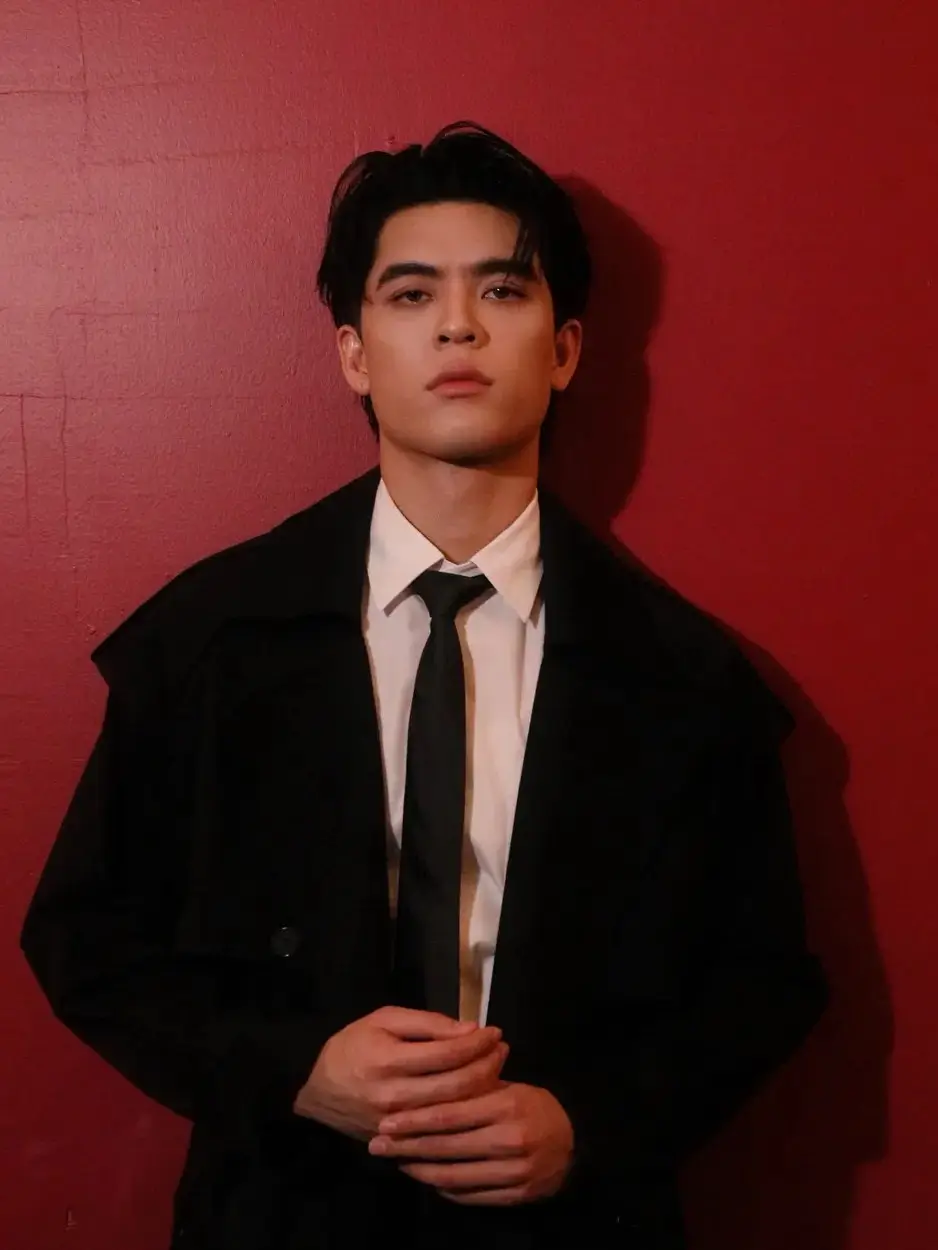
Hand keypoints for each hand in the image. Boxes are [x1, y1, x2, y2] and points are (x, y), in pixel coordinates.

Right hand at [293, 1006, 507, 1141]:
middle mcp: (396, 1097)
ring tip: (497, 1066)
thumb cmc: (351, 1046)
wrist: (316, 1092)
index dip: (477, 1042)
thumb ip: (427, 1024)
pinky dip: (466, 1111)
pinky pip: (442, 1128)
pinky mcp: (400, 1141)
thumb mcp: (383, 1020)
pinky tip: (478, 1094)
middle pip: (457, 1086)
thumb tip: (468, 1030)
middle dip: (487, 1065)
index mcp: (390, 1061)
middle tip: (502, 1048)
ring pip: (454, 1110)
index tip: (494, 1031)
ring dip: (483, 1088)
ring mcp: (399, 1125)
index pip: (448, 1054)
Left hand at [367, 1080, 574, 1205]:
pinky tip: (427, 1178)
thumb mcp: (508, 1087)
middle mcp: (508, 1139)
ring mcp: (513, 1172)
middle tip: (378, 1144)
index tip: (387, 1121)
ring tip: (397, 1161)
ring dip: (420, 1169)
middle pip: (446, 1147)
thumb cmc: (533, 1107)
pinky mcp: (514, 1196)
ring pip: (454, 1175)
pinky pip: (469, 1196)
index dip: (415, 1120)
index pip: (450, 1114)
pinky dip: (443, 1188)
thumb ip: (473, 1088)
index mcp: (505, 1105)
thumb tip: (425, 1085)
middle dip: (407, 1146)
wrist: (574, 1144)